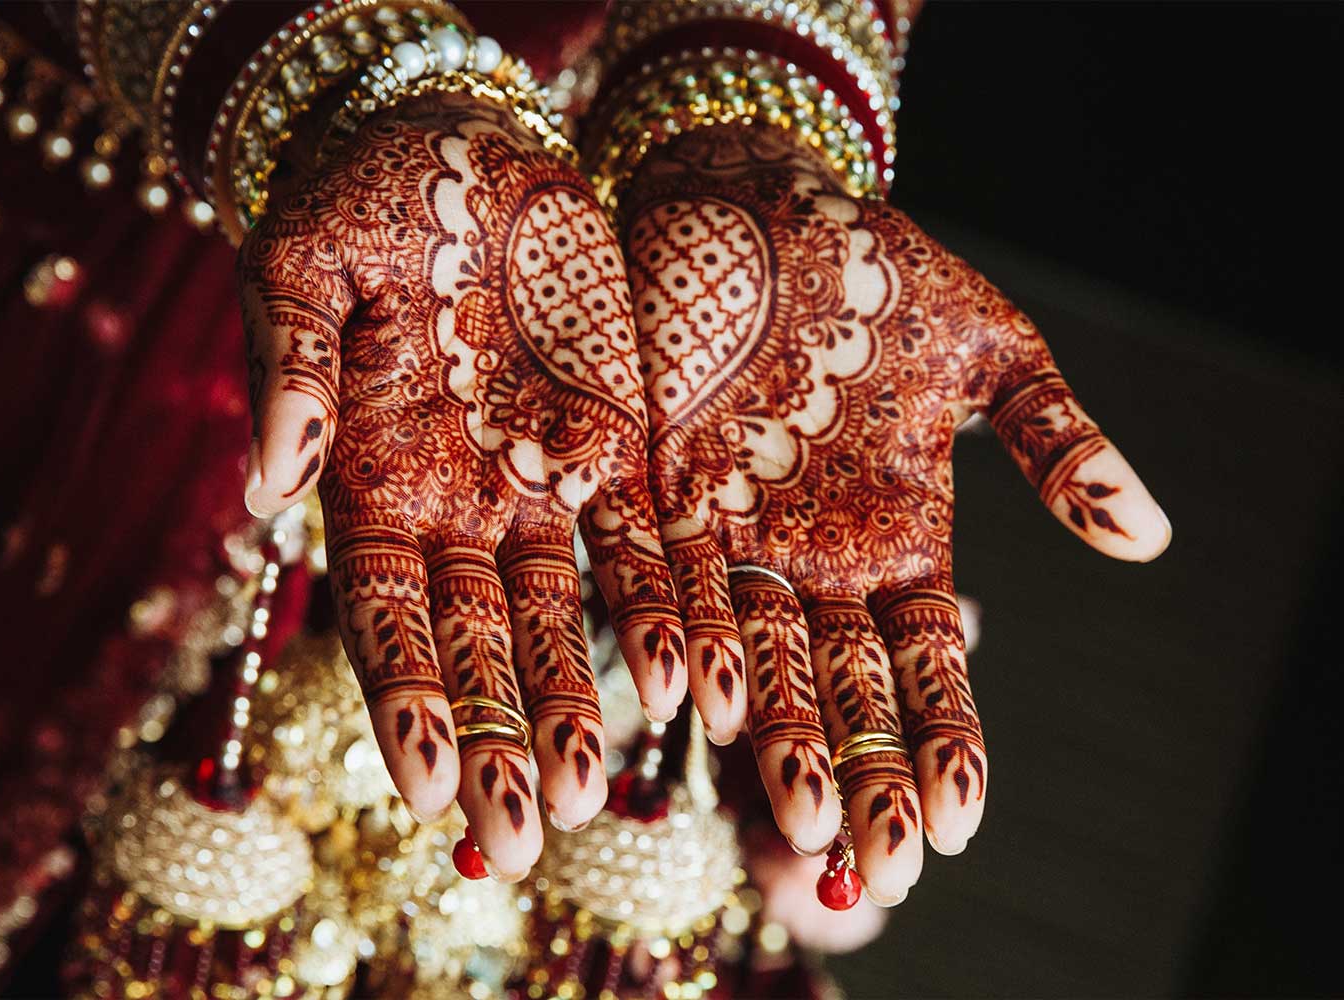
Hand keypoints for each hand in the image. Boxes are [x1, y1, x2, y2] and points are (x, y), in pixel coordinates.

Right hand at [237, 94, 685, 879]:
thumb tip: (265, 486)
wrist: (464, 144)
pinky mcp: (617, 446)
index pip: (383, 615)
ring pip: (563, 618)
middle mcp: (457, 508)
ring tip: (594, 796)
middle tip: (518, 839)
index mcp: (372, 482)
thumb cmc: (366, 199)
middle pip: (476, 646)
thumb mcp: (308, 266)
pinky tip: (692, 683)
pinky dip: (663, 610)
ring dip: (578, 703)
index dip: (405, 699)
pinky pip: (644, 543)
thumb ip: (291, 370)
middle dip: (495, 740)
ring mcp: (540, 485)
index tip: (428, 784)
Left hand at [619, 124, 1168, 903]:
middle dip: (859, 773)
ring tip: (792, 820)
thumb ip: (1056, 444)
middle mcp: (811, 563)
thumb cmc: (886, 268)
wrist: (759, 203)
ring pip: (751, 657)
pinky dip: (679, 638)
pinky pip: (661, 583)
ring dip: (772, 738)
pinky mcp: (649, 495)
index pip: (927, 671)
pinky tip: (691, 703)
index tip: (962, 826)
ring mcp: (728, 538)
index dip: (947, 747)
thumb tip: (1150, 536)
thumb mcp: (990, 350)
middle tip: (876, 863)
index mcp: (898, 544)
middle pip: (840, 689)